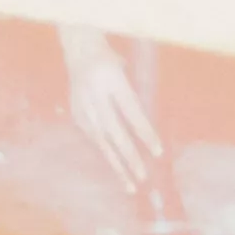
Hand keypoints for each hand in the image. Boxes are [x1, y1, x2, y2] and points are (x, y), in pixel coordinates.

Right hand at [59, 27, 165, 194]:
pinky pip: (94, 140)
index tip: (158, 152)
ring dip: (117, 164)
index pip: (132, 112)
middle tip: (143, 177)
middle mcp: (95, 95)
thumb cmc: (110, 60)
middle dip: (130, 157)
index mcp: (112, 80)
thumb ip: (135, 94)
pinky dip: (107, 154)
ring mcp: (83, 107)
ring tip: (130, 185)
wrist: (78, 49)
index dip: (145, 133)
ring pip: (102, 142)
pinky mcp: (76, 115)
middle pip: (115, 132)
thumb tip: (148, 124)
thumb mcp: (126, 69)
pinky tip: (118, 169)